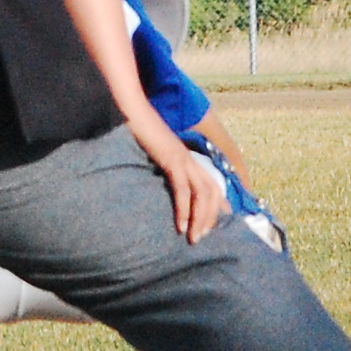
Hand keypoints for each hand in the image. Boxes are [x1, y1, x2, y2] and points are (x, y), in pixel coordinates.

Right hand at [138, 123, 226, 242]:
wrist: (132, 113)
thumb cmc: (140, 134)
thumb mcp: (155, 155)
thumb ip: (164, 168)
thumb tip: (165, 184)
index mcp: (189, 160)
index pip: (212, 186)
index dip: (218, 206)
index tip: (216, 226)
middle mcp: (191, 161)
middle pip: (213, 192)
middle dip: (210, 218)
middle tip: (200, 238)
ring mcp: (183, 159)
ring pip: (203, 193)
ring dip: (200, 218)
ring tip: (193, 237)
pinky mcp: (172, 160)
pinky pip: (183, 188)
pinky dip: (184, 208)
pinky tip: (180, 224)